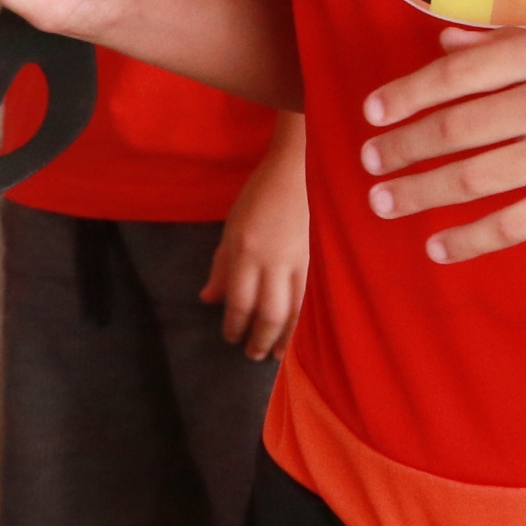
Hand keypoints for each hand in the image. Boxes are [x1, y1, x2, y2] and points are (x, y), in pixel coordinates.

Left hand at [204, 128, 312, 353]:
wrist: (298, 170)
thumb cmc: (259, 196)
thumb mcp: (231, 228)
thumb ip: (221, 266)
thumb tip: (208, 299)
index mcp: (246, 251)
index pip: (239, 301)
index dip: (234, 325)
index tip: (230, 337)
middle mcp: (272, 260)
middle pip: (268, 312)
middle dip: (260, 338)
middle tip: (252, 354)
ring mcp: (299, 261)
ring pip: (295, 310)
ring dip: (284, 336)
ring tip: (276, 354)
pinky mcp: (317, 259)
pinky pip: (310, 297)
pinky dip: (304, 319)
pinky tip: (300, 332)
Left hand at [356, 25, 525, 262]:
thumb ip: (508, 42)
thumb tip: (444, 42)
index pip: (457, 73)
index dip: (406, 94)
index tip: (373, 112)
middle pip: (455, 128)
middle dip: (401, 148)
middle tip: (369, 162)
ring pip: (472, 177)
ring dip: (419, 192)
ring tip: (385, 202)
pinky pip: (512, 223)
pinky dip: (468, 239)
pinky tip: (438, 247)